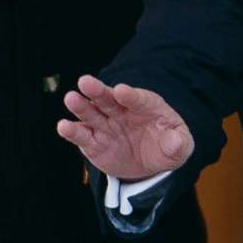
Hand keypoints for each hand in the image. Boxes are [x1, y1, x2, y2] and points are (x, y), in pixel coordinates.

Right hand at [56, 76, 194, 180]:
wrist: (149, 162)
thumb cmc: (166, 146)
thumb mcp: (179, 147)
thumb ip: (178, 143)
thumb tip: (176, 142)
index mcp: (145, 106)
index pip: (138, 99)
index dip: (130, 95)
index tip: (121, 91)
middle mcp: (121, 111)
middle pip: (108, 99)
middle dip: (97, 90)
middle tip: (85, 81)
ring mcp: (106, 125)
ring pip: (91, 113)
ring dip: (80, 106)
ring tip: (71, 98)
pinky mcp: (94, 142)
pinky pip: (82, 136)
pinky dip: (72, 131)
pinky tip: (63, 126)